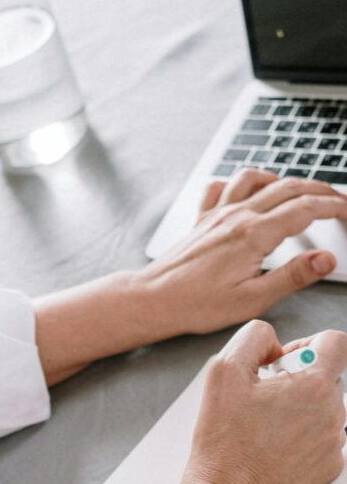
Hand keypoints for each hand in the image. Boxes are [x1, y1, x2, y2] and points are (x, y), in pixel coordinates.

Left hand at [138, 171, 346, 336]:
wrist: (154, 299)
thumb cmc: (197, 304)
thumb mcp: (253, 299)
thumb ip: (292, 276)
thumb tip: (325, 258)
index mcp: (254, 235)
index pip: (307, 209)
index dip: (336, 206)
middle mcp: (237, 216)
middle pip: (289, 188)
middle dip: (321, 191)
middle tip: (339, 202)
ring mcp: (218, 213)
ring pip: (258, 179)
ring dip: (285, 179)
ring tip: (302, 191)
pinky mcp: (203, 219)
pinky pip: (224, 186)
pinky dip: (243, 182)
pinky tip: (249, 191)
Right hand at [185, 320, 346, 483]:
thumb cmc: (223, 438)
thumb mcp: (223, 370)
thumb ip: (254, 337)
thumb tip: (275, 343)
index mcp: (314, 386)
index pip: (335, 342)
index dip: (307, 343)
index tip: (284, 361)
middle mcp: (333, 413)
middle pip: (328, 375)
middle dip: (298, 378)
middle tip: (264, 397)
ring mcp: (335, 442)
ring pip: (326, 406)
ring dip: (301, 407)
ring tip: (266, 424)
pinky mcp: (331, 466)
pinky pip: (325, 436)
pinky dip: (304, 434)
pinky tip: (275, 444)